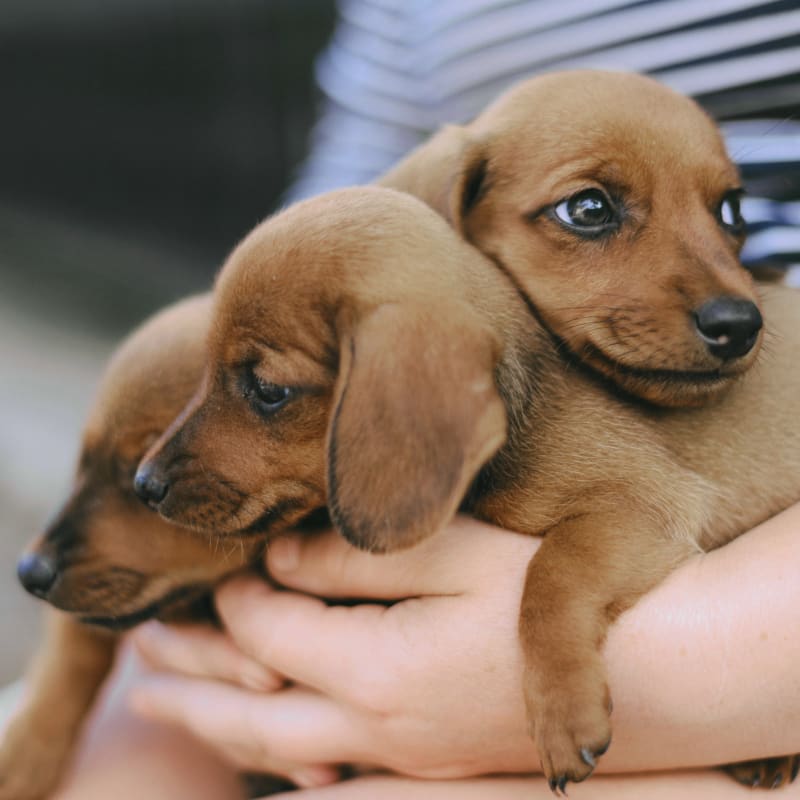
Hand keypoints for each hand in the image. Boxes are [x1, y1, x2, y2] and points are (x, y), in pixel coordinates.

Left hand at [131, 506, 799, 779]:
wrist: (649, 672)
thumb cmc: (551, 593)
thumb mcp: (454, 554)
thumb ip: (355, 560)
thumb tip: (275, 561)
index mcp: (376, 669)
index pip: (267, 633)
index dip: (230, 598)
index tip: (211, 567)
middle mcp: (377, 728)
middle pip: (251, 712)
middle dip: (188, 682)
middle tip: (136, 658)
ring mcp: (404, 757)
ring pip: (279, 752)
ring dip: (219, 722)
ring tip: (168, 703)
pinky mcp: (430, 763)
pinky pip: (328, 772)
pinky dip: (277, 755)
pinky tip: (269, 745)